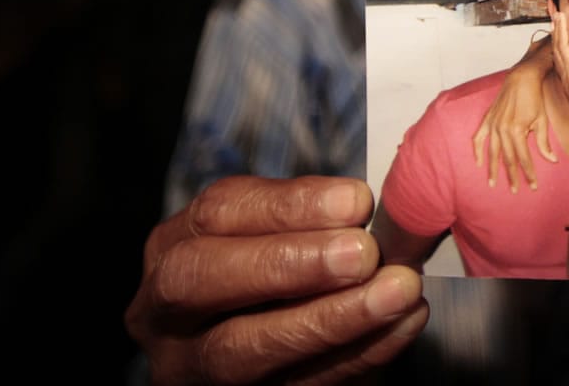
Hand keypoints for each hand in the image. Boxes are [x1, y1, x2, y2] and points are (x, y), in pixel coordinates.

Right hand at [125, 175, 429, 384]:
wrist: (265, 346)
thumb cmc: (273, 273)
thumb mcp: (269, 235)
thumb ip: (306, 218)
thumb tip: (363, 205)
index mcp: (174, 248)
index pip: (218, 213)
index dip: (288, 206)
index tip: (356, 201)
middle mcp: (168, 311)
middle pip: (204, 281)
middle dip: (288, 263)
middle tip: (362, 254)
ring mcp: (194, 367)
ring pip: (246, 349)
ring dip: (332, 318)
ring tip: (398, 291)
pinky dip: (357, 355)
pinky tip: (401, 326)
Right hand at [472, 35, 556, 191]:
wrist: (522, 77)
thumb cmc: (535, 98)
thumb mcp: (542, 121)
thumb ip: (544, 143)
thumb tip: (551, 161)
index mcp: (517, 131)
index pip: (523, 159)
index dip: (528, 174)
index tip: (532, 186)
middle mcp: (503, 130)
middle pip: (507, 159)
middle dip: (512, 176)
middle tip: (515, 190)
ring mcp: (493, 124)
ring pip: (492, 152)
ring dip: (493, 169)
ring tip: (493, 183)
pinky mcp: (488, 119)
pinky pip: (478, 138)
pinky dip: (477, 151)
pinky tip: (478, 163)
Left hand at [549, 11, 568, 139]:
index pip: (565, 48)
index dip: (562, 30)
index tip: (561, 16)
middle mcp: (567, 75)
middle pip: (558, 48)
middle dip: (557, 30)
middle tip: (556, 15)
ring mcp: (567, 80)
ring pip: (557, 55)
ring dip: (556, 39)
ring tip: (556, 26)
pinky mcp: (568, 84)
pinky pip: (560, 62)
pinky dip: (559, 50)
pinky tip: (560, 49)